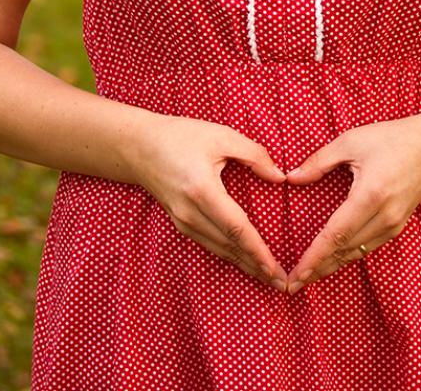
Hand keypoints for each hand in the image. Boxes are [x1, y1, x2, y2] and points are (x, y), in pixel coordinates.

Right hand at [130, 114, 289, 291]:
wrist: (138, 147)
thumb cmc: (181, 136)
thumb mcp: (222, 136)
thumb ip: (255, 155)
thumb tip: (280, 177)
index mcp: (203, 190)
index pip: (237, 228)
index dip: (258, 251)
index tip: (275, 269)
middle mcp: (191, 213)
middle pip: (230, 246)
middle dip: (257, 267)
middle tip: (283, 285)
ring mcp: (183, 221)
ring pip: (219, 250)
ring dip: (245, 265)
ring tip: (269, 278)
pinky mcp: (181, 223)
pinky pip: (210, 244)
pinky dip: (230, 255)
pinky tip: (245, 261)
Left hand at [283, 115, 420, 294]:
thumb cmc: (392, 139)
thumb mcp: (351, 141)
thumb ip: (319, 162)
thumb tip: (291, 178)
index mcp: (371, 194)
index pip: (336, 234)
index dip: (314, 257)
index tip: (296, 275)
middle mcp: (385, 216)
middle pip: (344, 250)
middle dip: (317, 268)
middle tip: (291, 284)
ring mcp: (394, 224)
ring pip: (356, 253)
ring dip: (330, 265)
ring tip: (306, 277)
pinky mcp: (397, 226)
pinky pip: (367, 246)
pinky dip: (346, 255)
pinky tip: (330, 260)